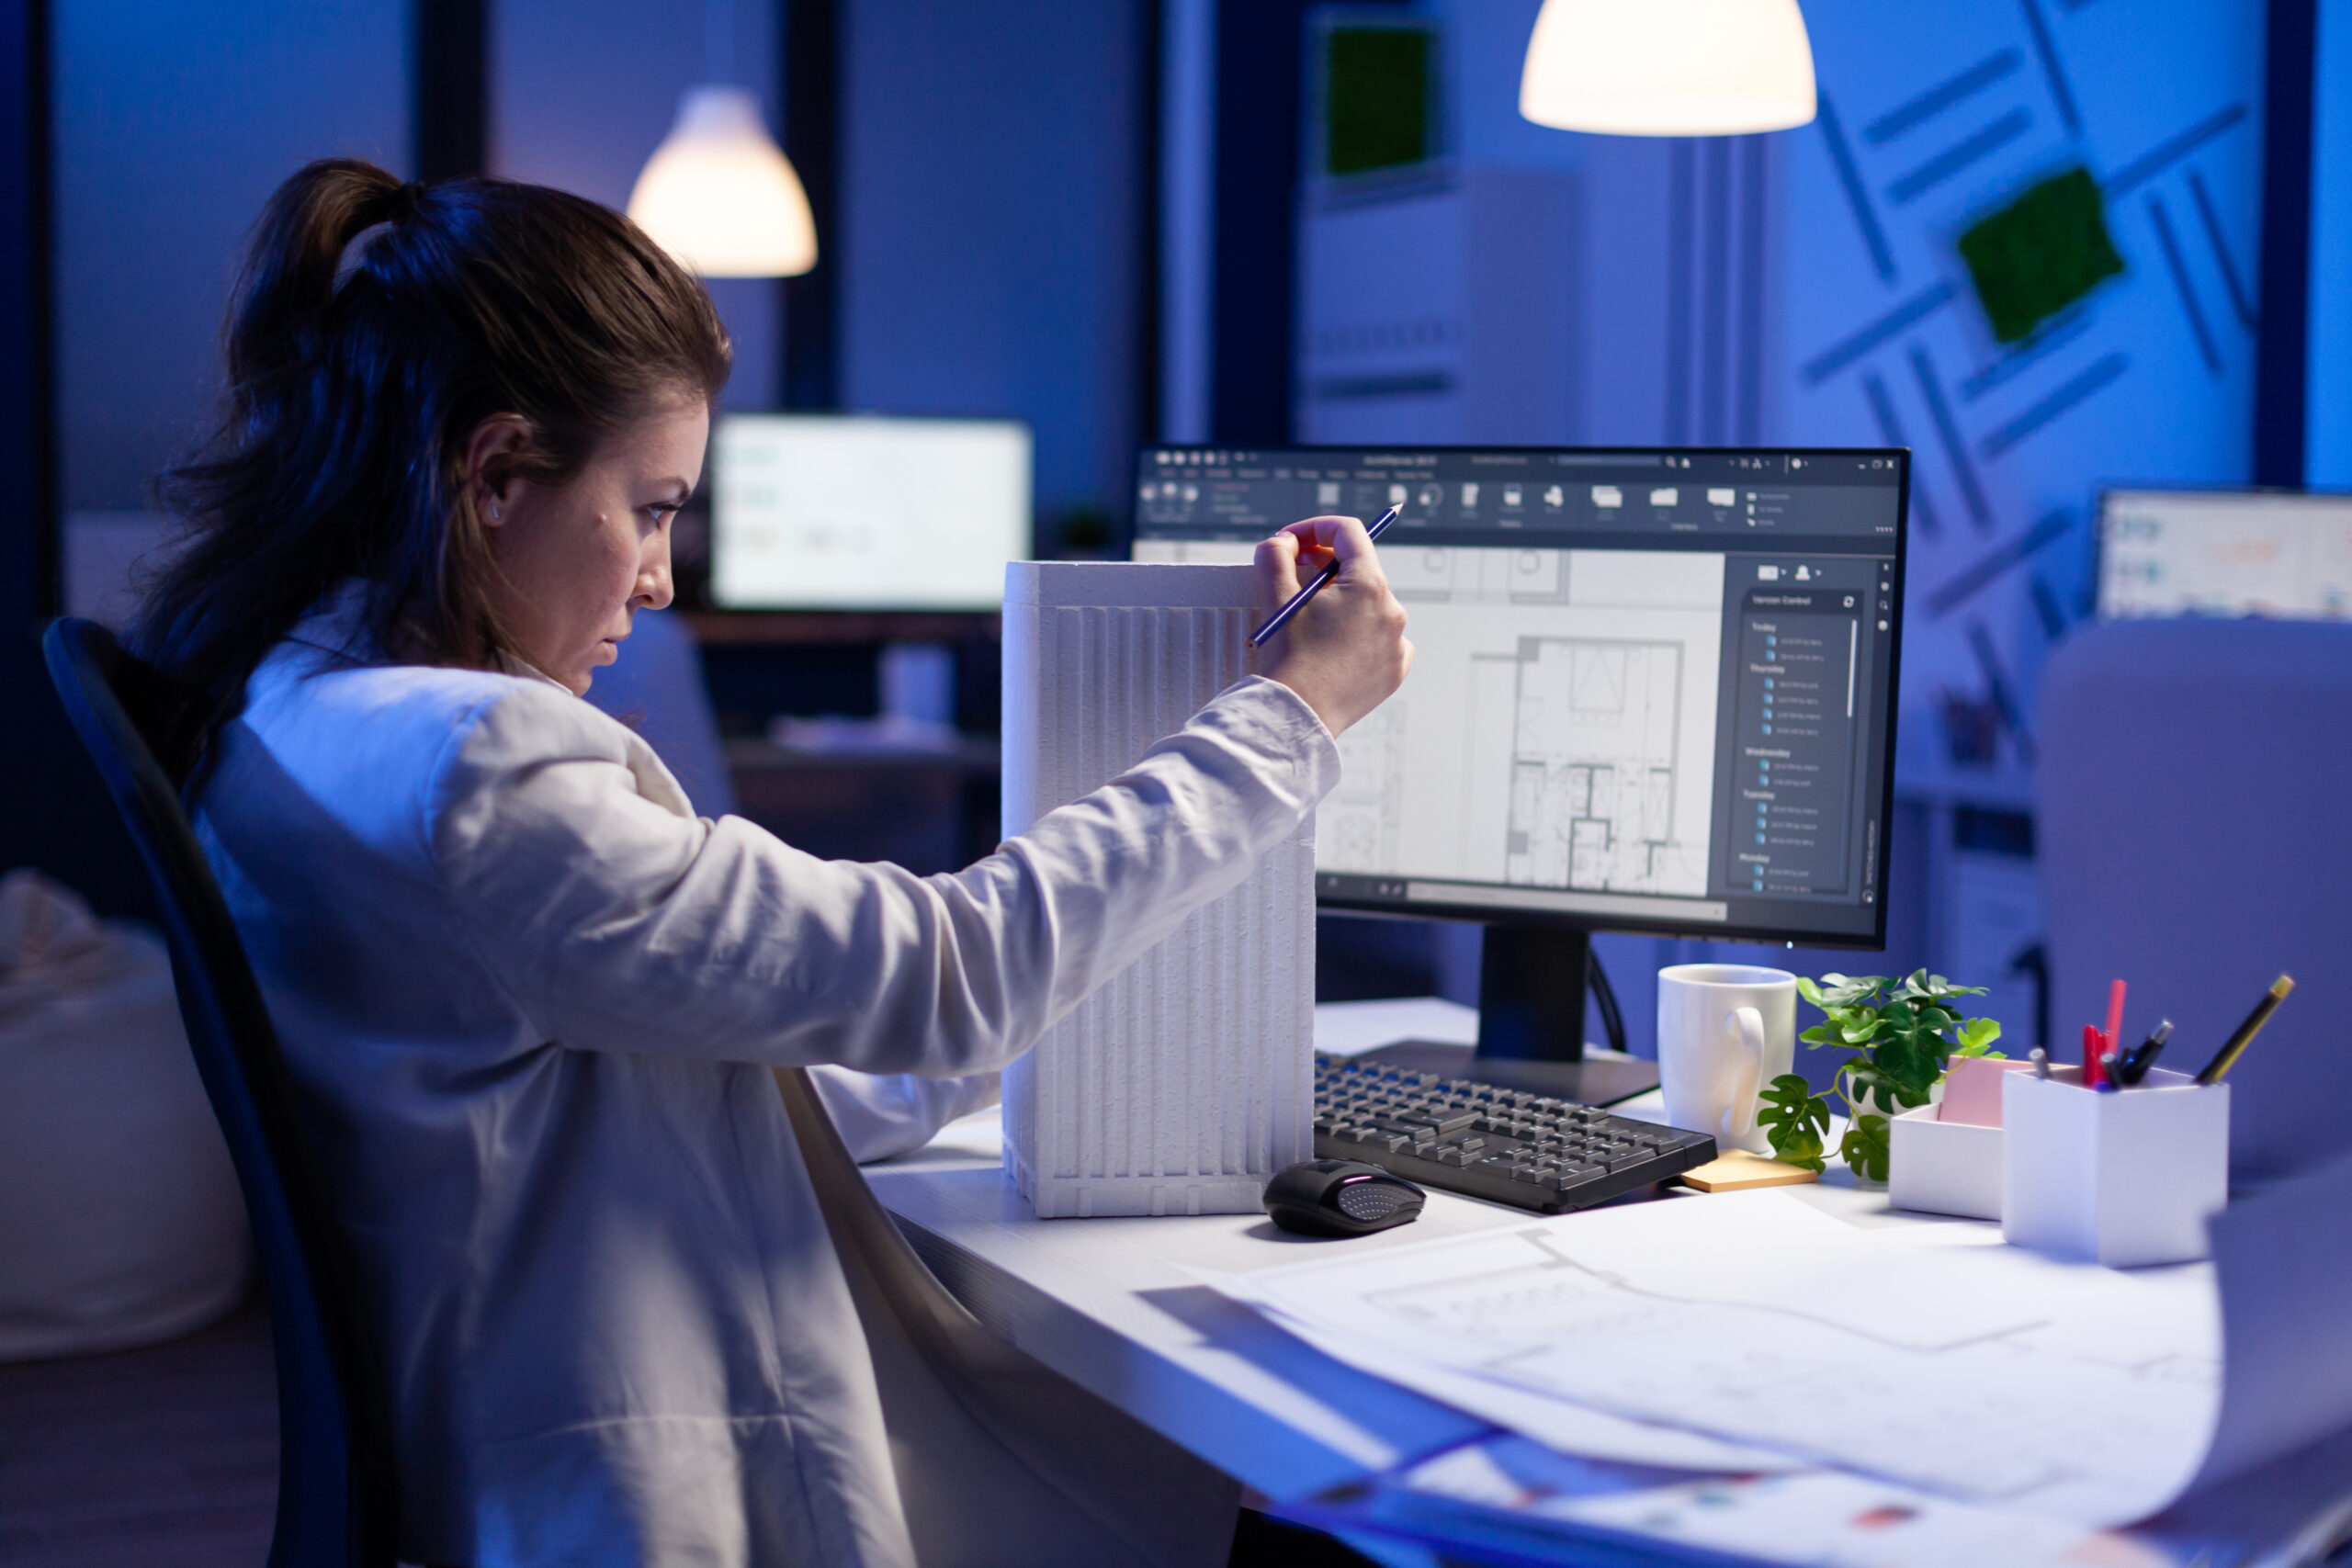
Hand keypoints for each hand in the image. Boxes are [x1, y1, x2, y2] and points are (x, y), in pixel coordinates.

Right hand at [1250, 516, 1412, 735]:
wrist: (1297, 716)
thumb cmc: (1289, 660)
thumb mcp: (1274, 595)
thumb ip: (1275, 554)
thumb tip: (1283, 542)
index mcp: (1369, 586)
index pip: (1349, 532)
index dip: (1315, 528)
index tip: (1294, 541)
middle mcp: (1392, 611)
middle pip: (1359, 569)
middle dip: (1324, 567)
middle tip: (1294, 577)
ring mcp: (1397, 643)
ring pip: (1368, 605)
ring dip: (1340, 603)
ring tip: (1309, 621)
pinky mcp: (1394, 670)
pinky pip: (1380, 639)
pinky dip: (1358, 635)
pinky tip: (1333, 646)